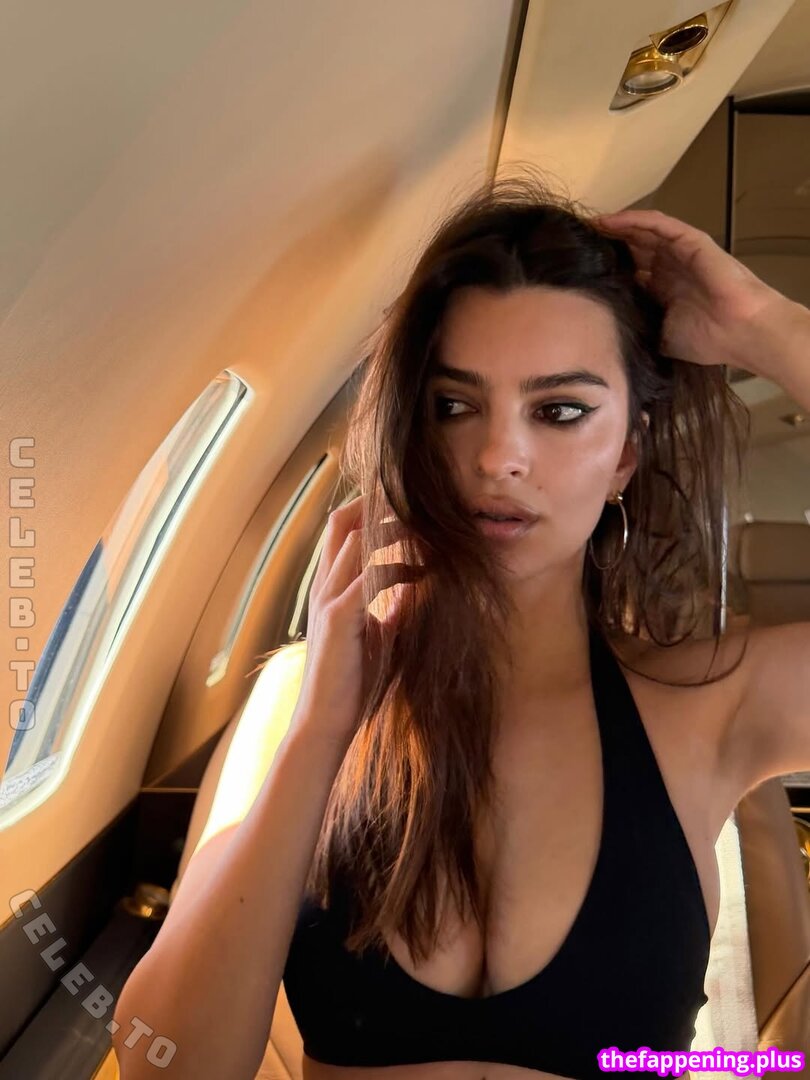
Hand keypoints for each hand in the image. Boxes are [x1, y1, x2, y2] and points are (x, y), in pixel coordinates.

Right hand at [292, 494, 425, 748]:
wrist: (325, 721)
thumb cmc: (351, 683)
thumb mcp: (378, 637)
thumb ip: (391, 610)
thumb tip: (415, 589)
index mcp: (329, 590)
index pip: (340, 532)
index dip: (366, 511)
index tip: (404, 508)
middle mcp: (323, 588)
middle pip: (341, 524)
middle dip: (376, 506)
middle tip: (415, 504)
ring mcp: (328, 601)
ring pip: (356, 543)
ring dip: (393, 532)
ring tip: (426, 532)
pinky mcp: (339, 618)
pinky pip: (368, 578)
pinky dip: (397, 569)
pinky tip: (422, 574)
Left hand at [594, 208, 788, 372]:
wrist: (740, 331)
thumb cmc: (707, 340)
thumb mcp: (661, 337)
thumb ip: (640, 327)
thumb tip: (609, 336)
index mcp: (664, 289)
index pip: (630, 271)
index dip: (606, 268)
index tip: (579, 268)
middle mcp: (670, 267)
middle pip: (633, 248)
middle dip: (607, 244)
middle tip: (577, 240)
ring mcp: (681, 252)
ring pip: (643, 232)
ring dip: (617, 226)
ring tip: (590, 224)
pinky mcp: (691, 241)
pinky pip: (660, 224)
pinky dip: (635, 219)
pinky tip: (612, 219)